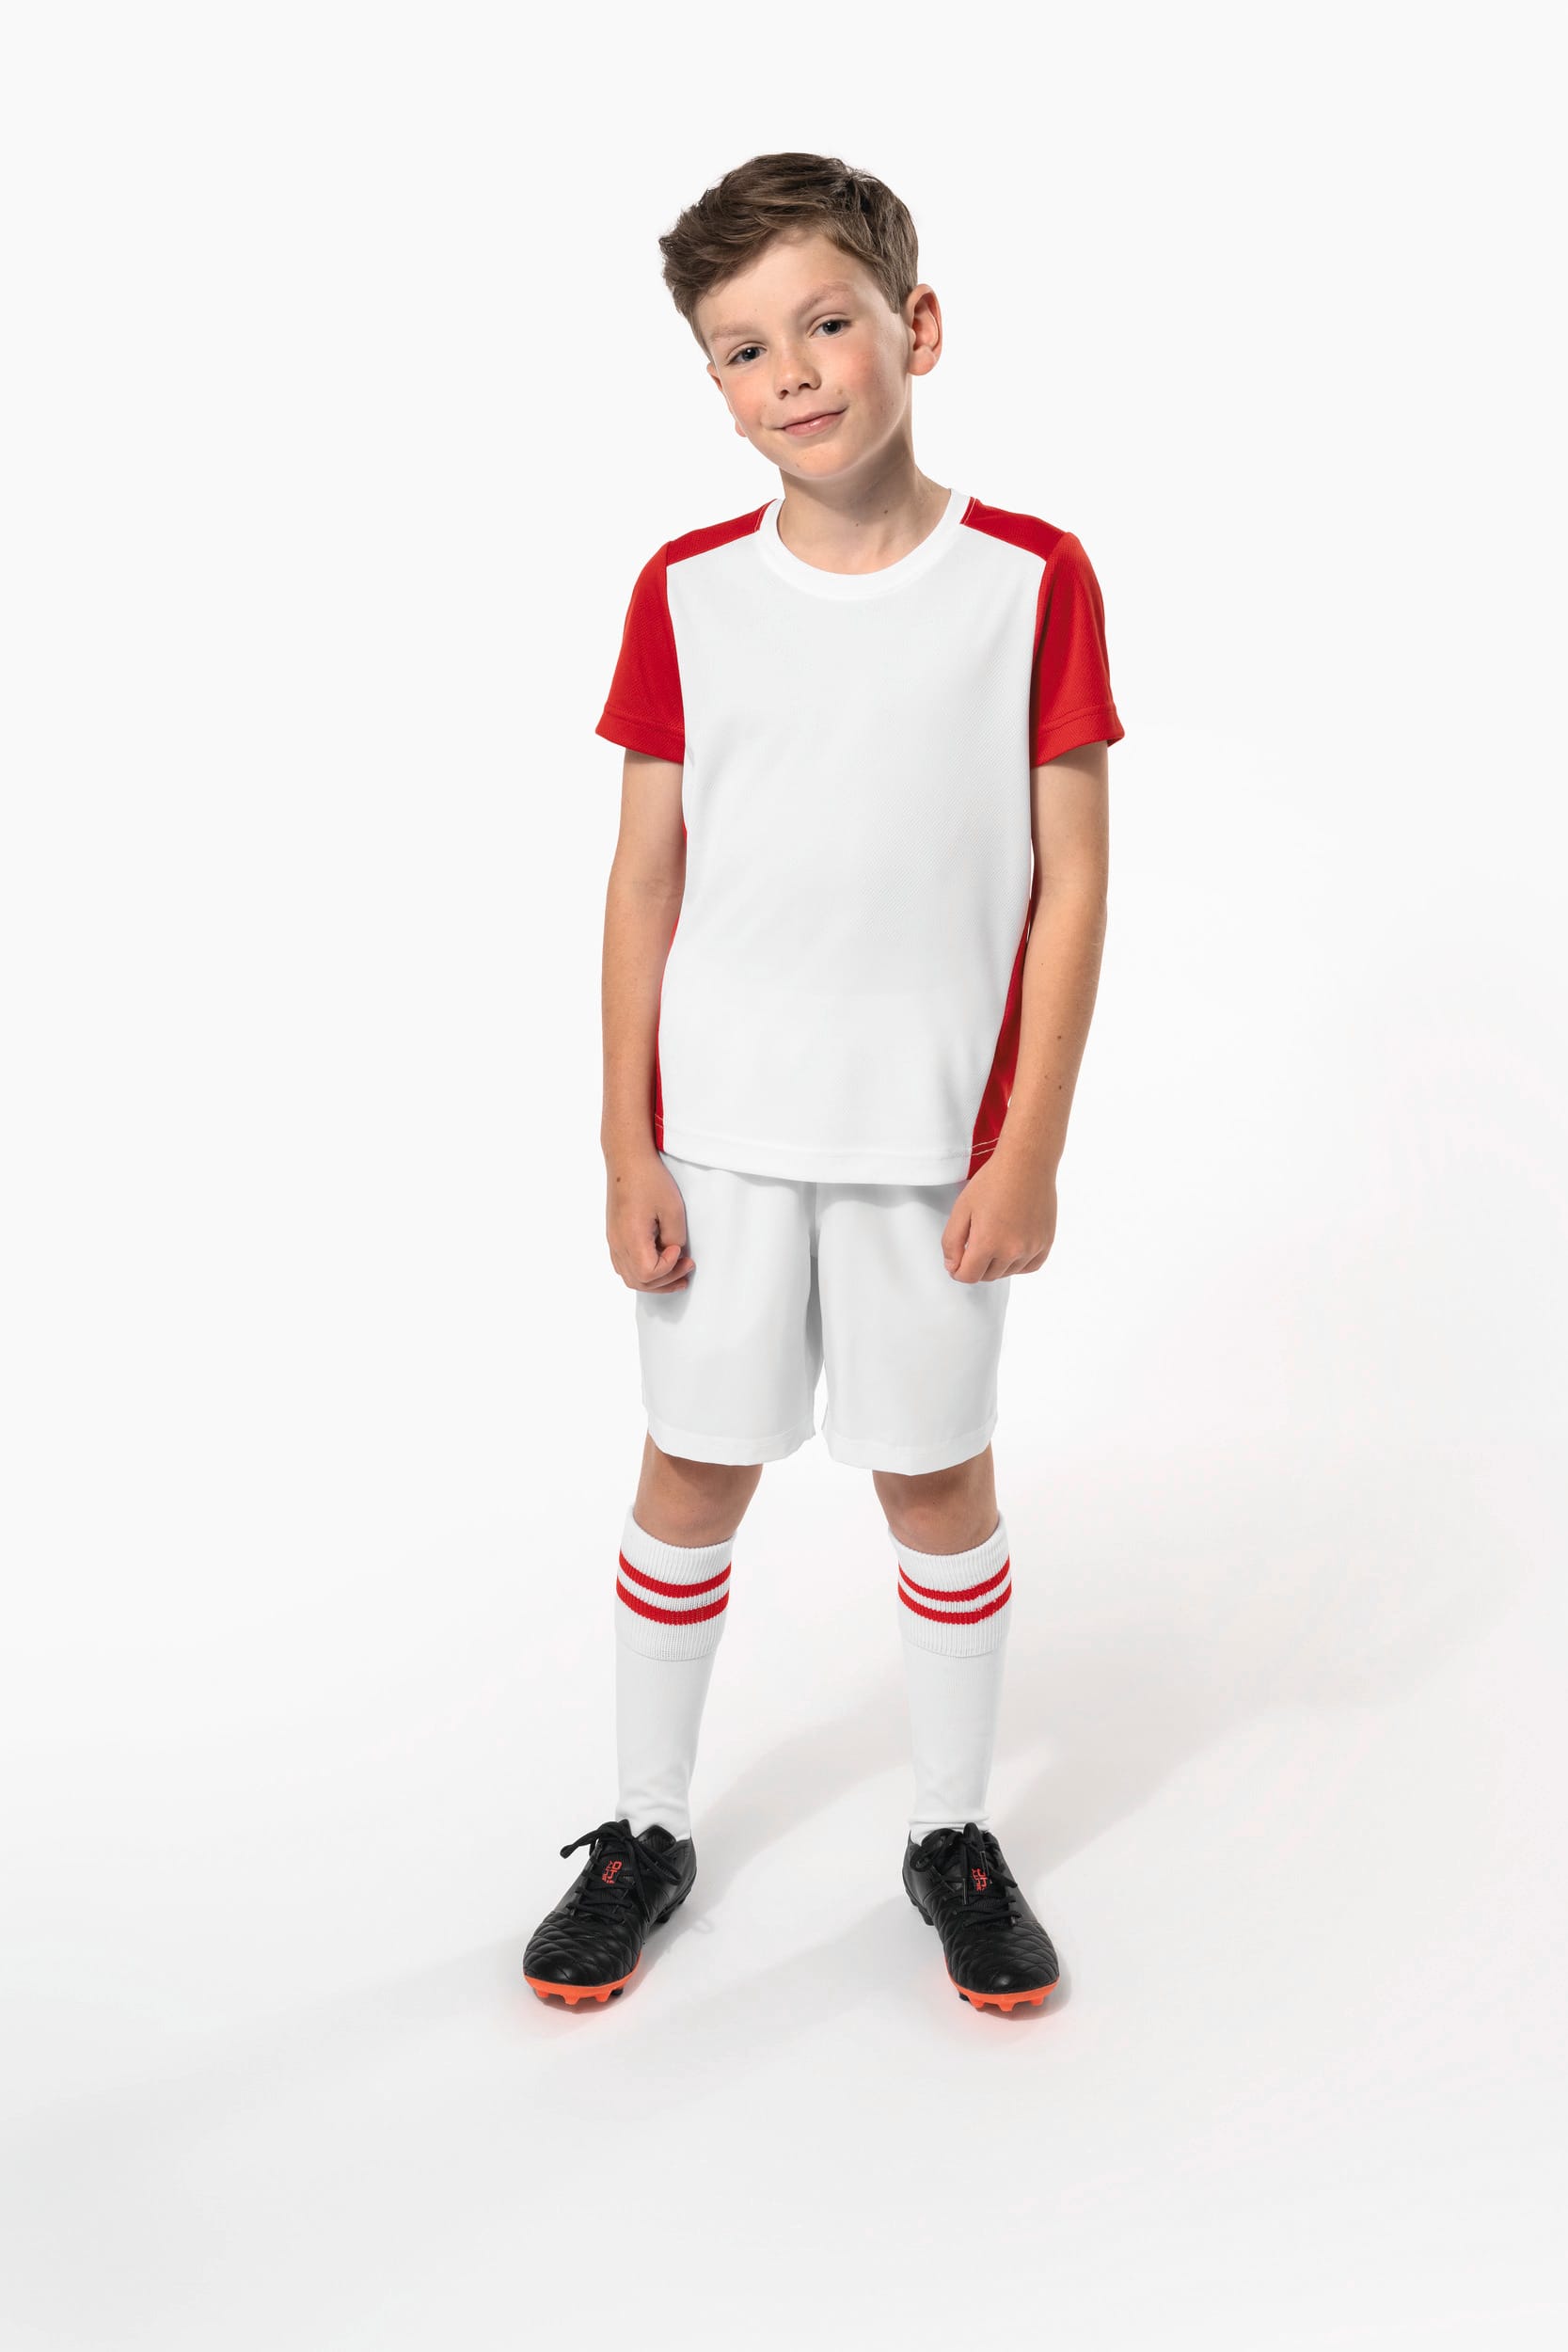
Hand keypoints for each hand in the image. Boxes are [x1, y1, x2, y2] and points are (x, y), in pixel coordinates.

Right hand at [606, 1150, 695, 1290]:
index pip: (648, 1274)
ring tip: (677, 1273)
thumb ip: (675, 1237)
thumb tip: (674, 1253)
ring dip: (654, 1280)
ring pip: (630, 1277)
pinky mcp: (614, 1235)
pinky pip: (624, 1265)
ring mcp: (613, 1240)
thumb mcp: (672, 1209)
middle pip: (638, 1282)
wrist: (627, 1159)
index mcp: (631, 1237)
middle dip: (666, 1281)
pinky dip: (642, 1271)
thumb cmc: (649, 1180)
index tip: (680, 1249)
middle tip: (688, 1268)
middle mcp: (617, 1243)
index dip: (668, 1268)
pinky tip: (658, 1263)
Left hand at [941, 1149, 1056, 1281]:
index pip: (969, 1276)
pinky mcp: (1046, 1242)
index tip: (956, 1263)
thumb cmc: (993, 1181)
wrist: (1027, 1163)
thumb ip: (951, 1242)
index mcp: (988, 1243)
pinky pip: (1030, 1266)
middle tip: (974, 1244)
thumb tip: (953, 1267)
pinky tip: (1011, 1248)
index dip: (957, 1271)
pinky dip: (1018, 1263)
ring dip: (997, 1264)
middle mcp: (1012, 1250)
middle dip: (976, 1266)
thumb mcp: (961, 1209)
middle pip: (988, 1276)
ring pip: (1008, 1272)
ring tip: (993, 1240)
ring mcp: (1032, 1247)